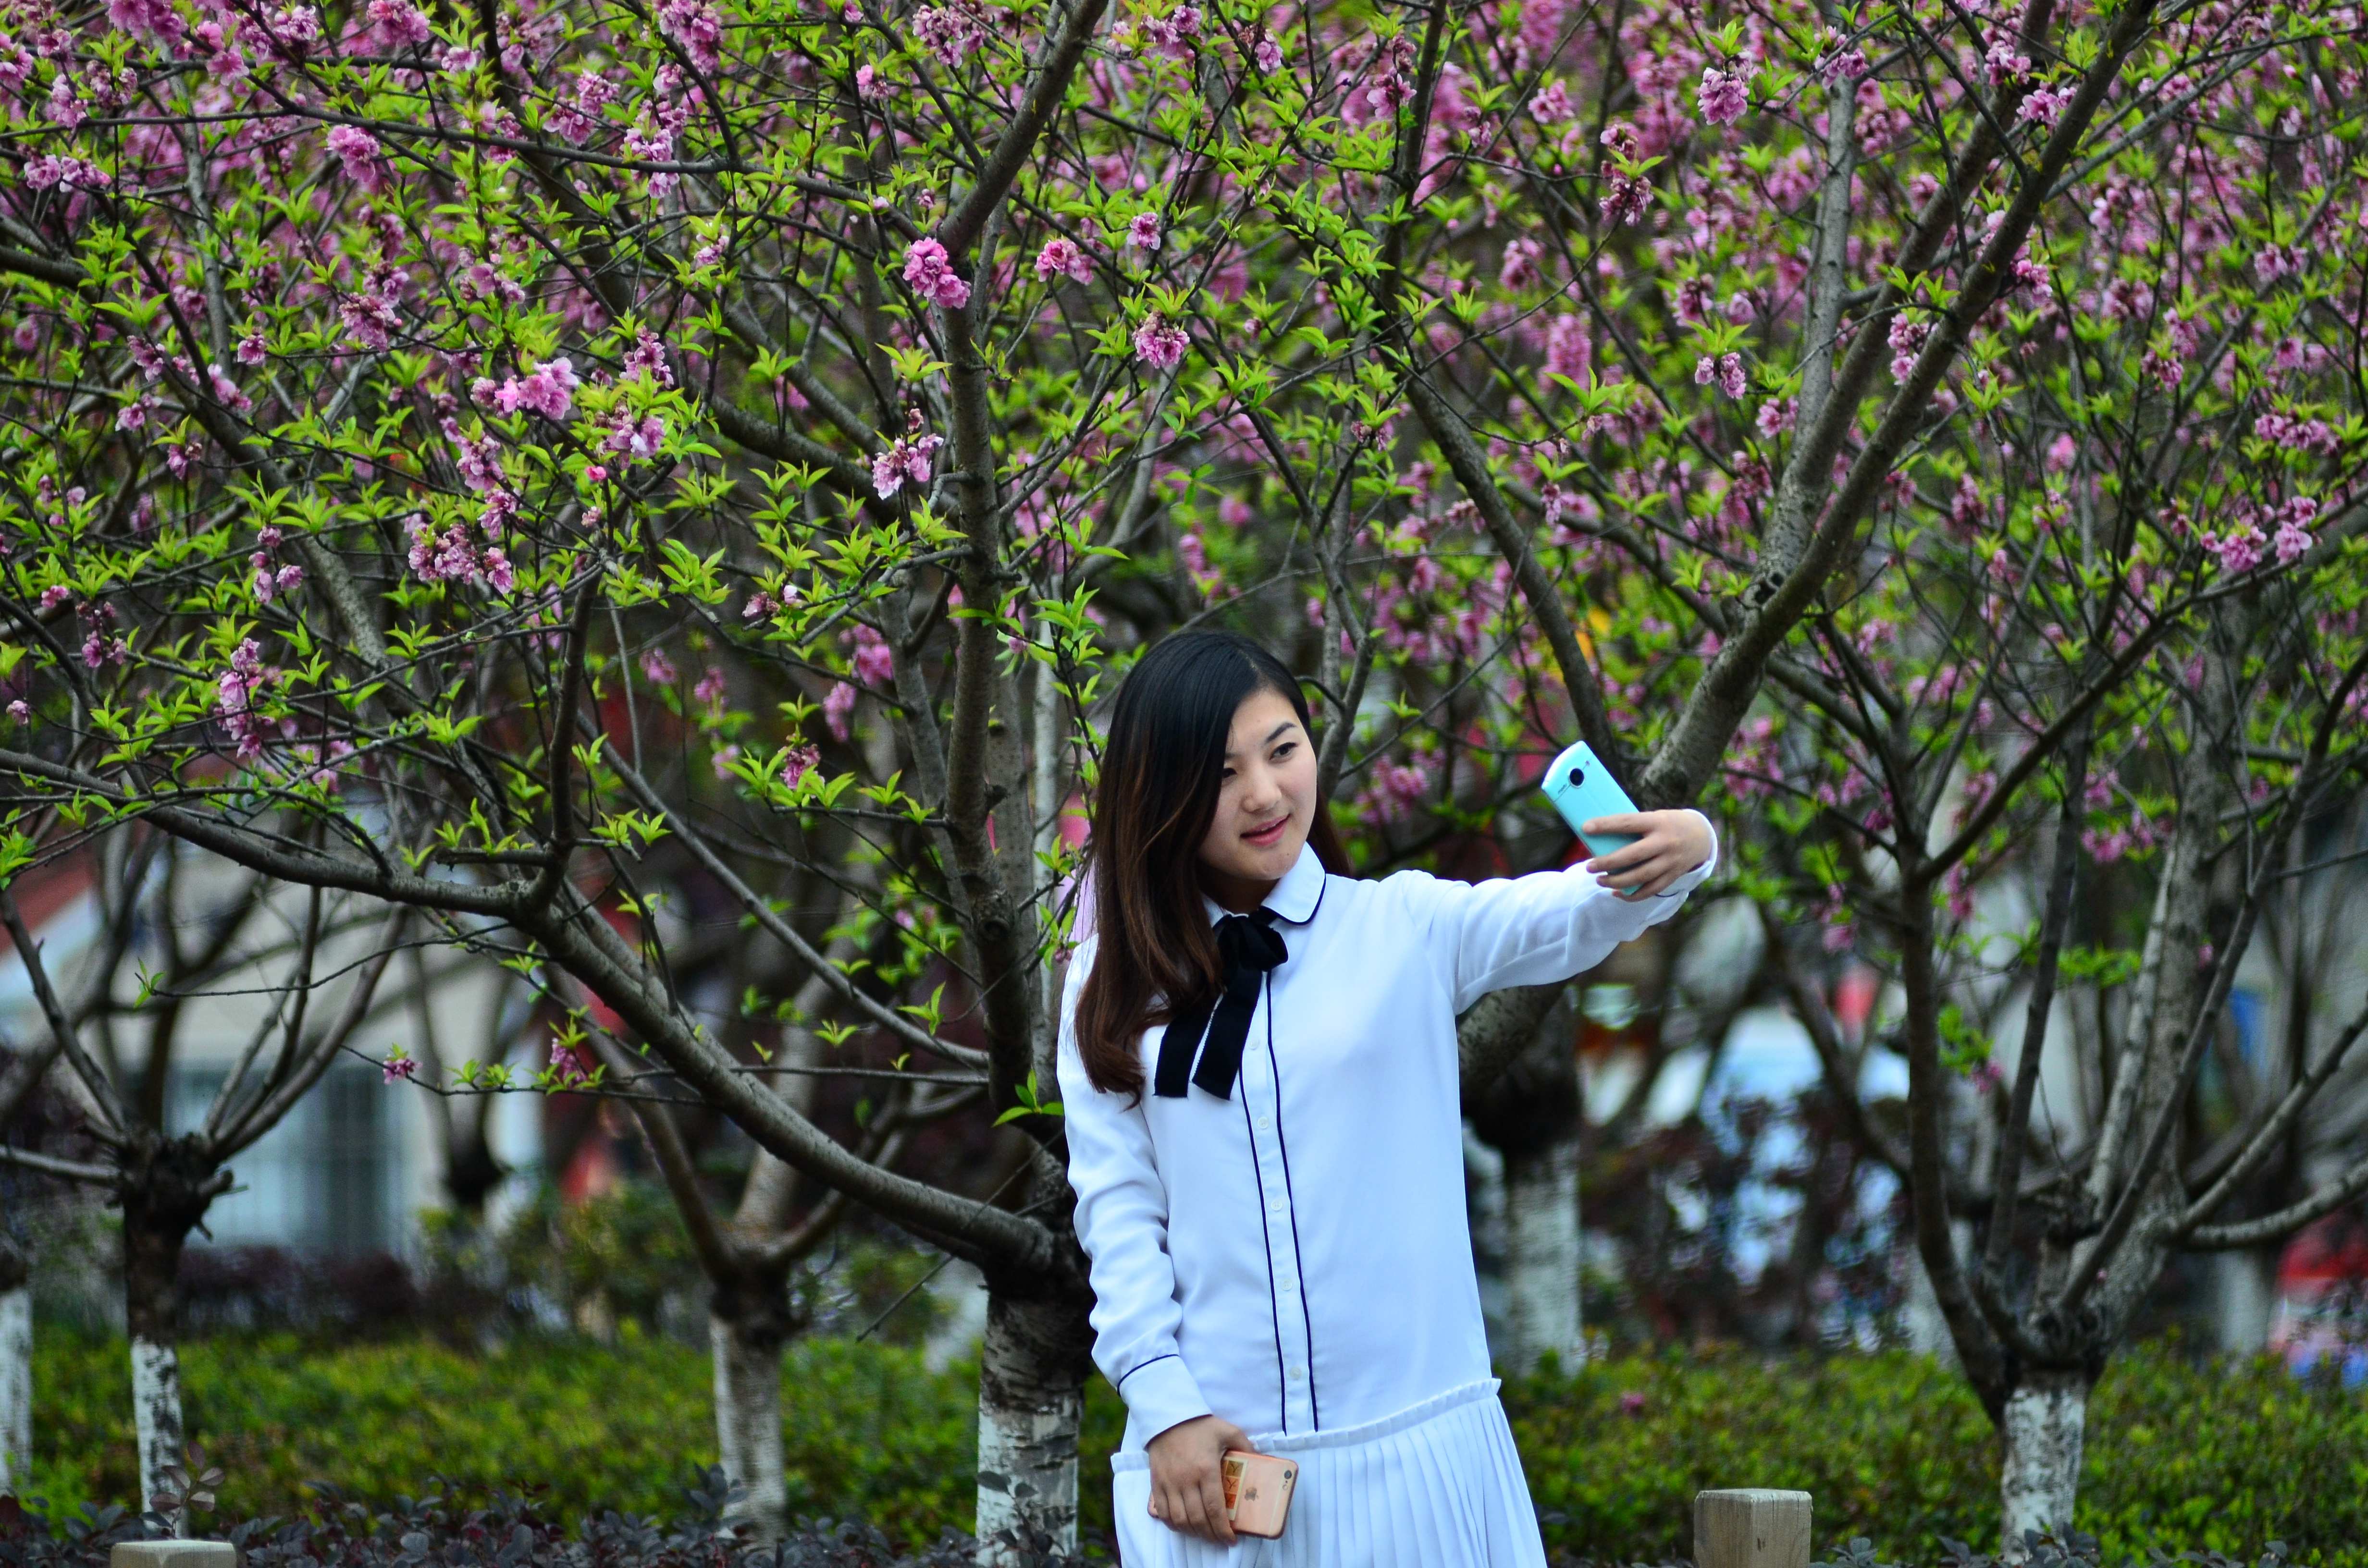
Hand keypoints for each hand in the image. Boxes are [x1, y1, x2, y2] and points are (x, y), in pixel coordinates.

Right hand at [1144, 1413, 1251, 1544]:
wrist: (1168, 1416)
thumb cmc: (1199, 1425)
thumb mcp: (1227, 1431)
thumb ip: (1245, 1445)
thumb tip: (1261, 1459)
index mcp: (1206, 1470)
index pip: (1214, 1509)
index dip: (1222, 1529)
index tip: (1231, 1539)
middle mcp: (1186, 1480)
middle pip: (1197, 1519)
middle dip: (1210, 1535)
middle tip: (1220, 1539)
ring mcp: (1169, 1483)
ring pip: (1179, 1520)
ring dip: (1193, 1532)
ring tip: (1204, 1534)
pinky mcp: (1156, 1483)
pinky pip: (1163, 1512)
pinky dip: (1173, 1524)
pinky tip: (1184, 1526)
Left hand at [1580, 809, 1711, 899]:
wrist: (1702, 836)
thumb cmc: (1669, 824)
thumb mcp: (1655, 817)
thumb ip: (1636, 826)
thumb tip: (1603, 835)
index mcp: (1657, 822)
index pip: (1628, 823)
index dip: (1606, 825)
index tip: (1585, 828)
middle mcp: (1665, 842)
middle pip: (1633, 855)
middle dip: (1608, 862)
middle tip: (1589, 867)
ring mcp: (1670, 861)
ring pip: (1641, 876)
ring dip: (1617, 881)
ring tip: (1600, 881)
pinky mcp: (1673, 876)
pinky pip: (1651, 890)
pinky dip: (1632, 895)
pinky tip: (1617, 894)